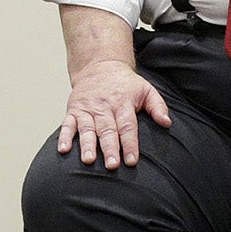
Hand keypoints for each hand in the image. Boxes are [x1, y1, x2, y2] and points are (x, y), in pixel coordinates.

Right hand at [57, 60, 171, 169]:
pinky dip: (65, 137)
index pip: (127, 126)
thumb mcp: (146, 89)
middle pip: (107, 130)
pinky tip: (63, 149)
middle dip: (109, 148)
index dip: (130, 144)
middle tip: (112, 165)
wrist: (99, 65)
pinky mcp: (73, 110)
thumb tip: (167, 123)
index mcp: (123, 102)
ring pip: (87, 128)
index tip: (132, 161)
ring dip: (87, 145)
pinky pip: (67, 124)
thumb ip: (158, 106)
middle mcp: (104, 106)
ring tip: (88, 160)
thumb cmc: (125, 83)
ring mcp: (87, 109)